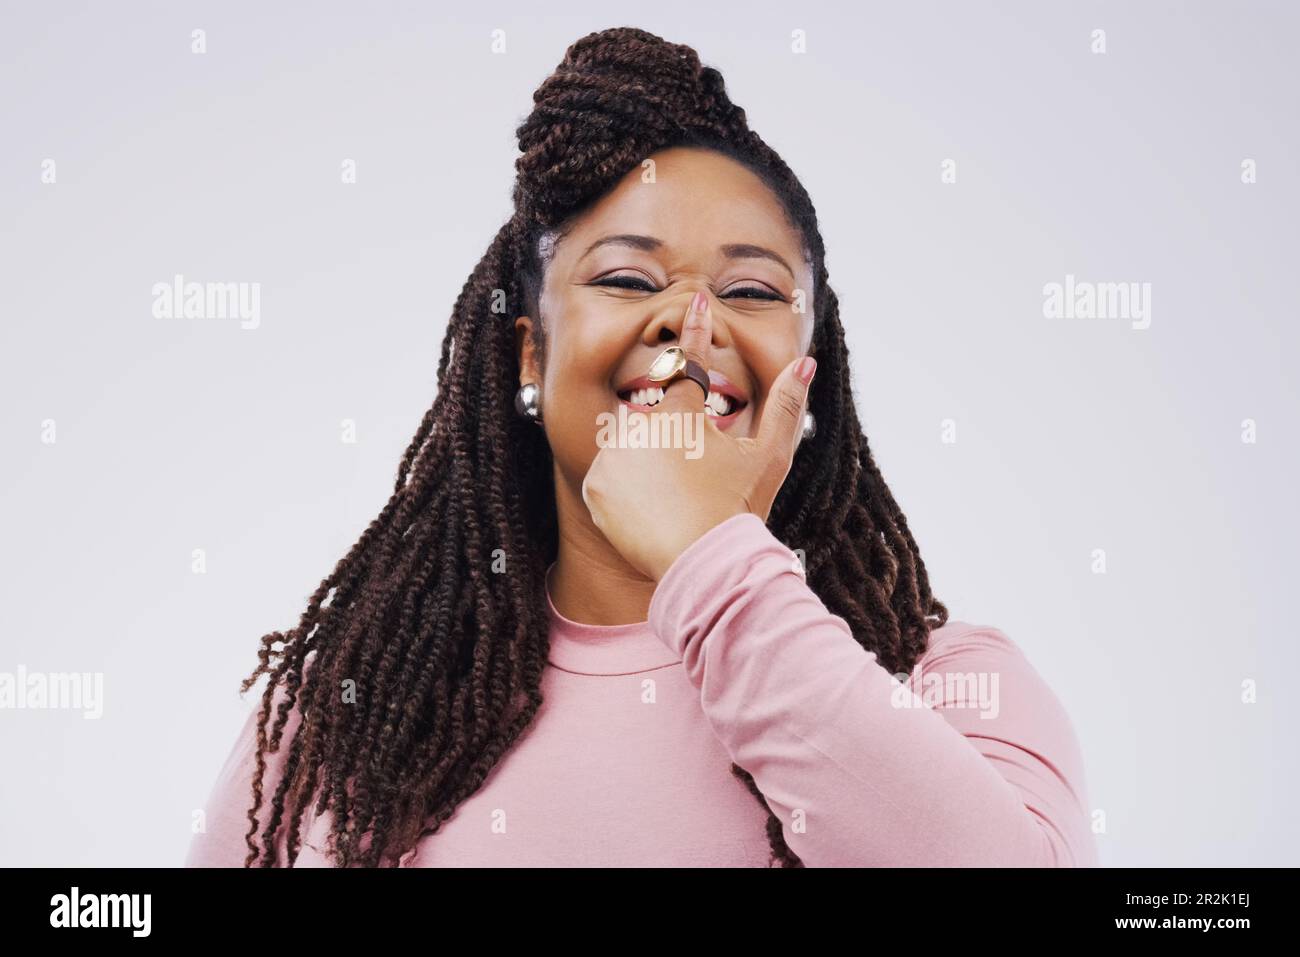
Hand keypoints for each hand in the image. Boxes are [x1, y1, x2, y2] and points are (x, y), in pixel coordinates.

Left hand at [581, 290, 816, 581]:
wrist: (702, 566)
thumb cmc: (738, 511)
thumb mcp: (769, 459)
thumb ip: (787, 406)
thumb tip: (806, 362)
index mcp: (683, 412)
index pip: (689, 361)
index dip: (696, 331)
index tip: (695, 300)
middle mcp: (643, 425)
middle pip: (656, 422)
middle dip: (670, 445)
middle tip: (690, 485)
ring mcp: (614, 455)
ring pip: (629, 449)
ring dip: (645, 467)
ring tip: (671, 503)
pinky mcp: (594, 485)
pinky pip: (607, 480)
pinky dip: (622, 493)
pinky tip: (648, 513)